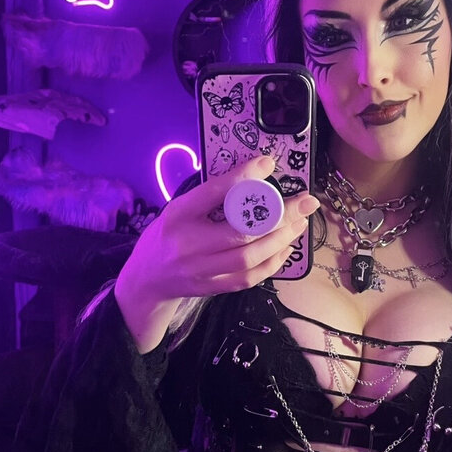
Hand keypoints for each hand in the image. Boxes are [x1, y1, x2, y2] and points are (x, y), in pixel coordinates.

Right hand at [115, 154, 318, 349]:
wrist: (146, 281)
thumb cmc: (166, 236)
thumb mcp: (177, 210)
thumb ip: (208, 198)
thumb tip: (252, 178)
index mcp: (178, 215)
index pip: (213, 192)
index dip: (243, 177)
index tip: (269, 163)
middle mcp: (188, 244)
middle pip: (241, 231)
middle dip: (280, 216)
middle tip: (306, 203)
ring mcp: (201, 270)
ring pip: (249, 257)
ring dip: (281, 240)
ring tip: (300, 224)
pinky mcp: (212, 288)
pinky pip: (248, 278)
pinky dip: (272, 264)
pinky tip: (285, 249)